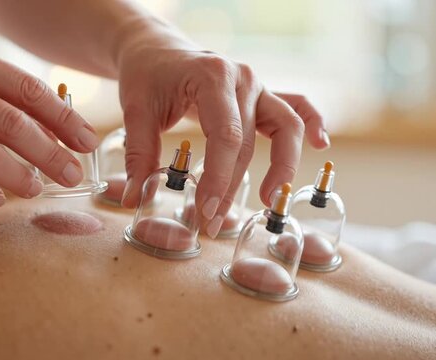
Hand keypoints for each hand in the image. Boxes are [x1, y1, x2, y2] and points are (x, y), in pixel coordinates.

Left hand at [118, 46, 328, 237]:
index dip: (219, 178)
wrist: (157, 51)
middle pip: (248, 142)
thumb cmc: (147, 77)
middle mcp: (242, 79)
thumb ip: (139, 154)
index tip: (206, 212)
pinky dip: (311, 123)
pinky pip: (296, 106)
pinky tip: (320, 143)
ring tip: (268, 199)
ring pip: (285, 126)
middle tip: (213, 222)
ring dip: (282, 165)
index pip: (226, 136)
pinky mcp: (262, 93)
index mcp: (212, 77)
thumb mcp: (135, 112)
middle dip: (232, 186)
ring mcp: (257, 85)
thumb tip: (134, 198)